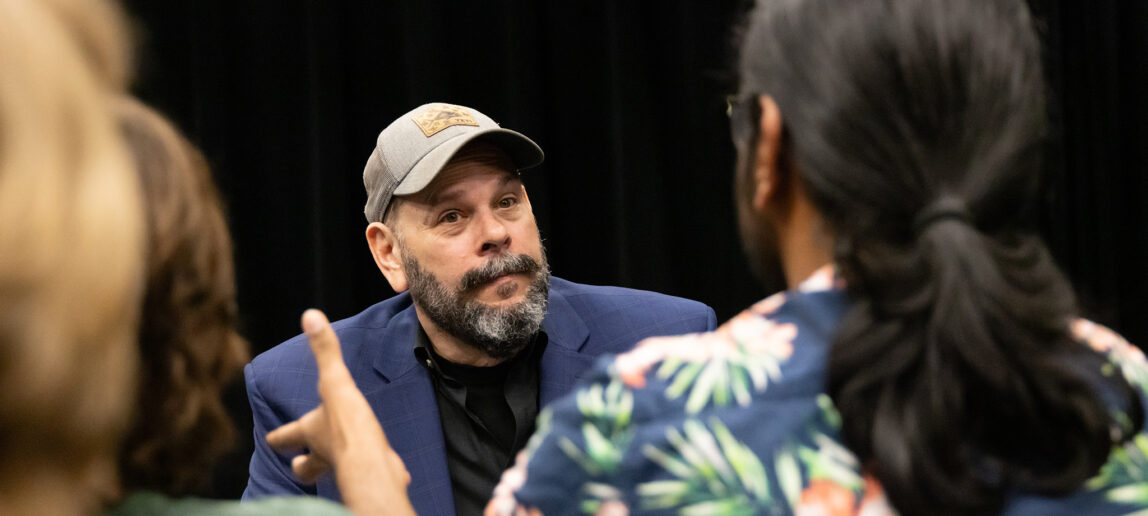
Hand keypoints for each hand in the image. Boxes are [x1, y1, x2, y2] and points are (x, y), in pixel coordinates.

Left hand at [267, 309, 413, 515]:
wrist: (373, 467)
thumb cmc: (349, 428)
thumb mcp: (336, 383)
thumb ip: (325, 351)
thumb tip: (310, 315)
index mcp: (312, 430)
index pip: (287, 435)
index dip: (279, 437)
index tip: (271, 438)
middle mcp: (324, 453)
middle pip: (305, 466)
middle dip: (302, 464)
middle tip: (298, 463)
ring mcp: (346, 466)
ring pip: (332, 470)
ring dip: (331, 465)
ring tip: (335, 462)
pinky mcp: (371, 473)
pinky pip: (368, 470)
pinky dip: (373, 467)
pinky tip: (384, 466)